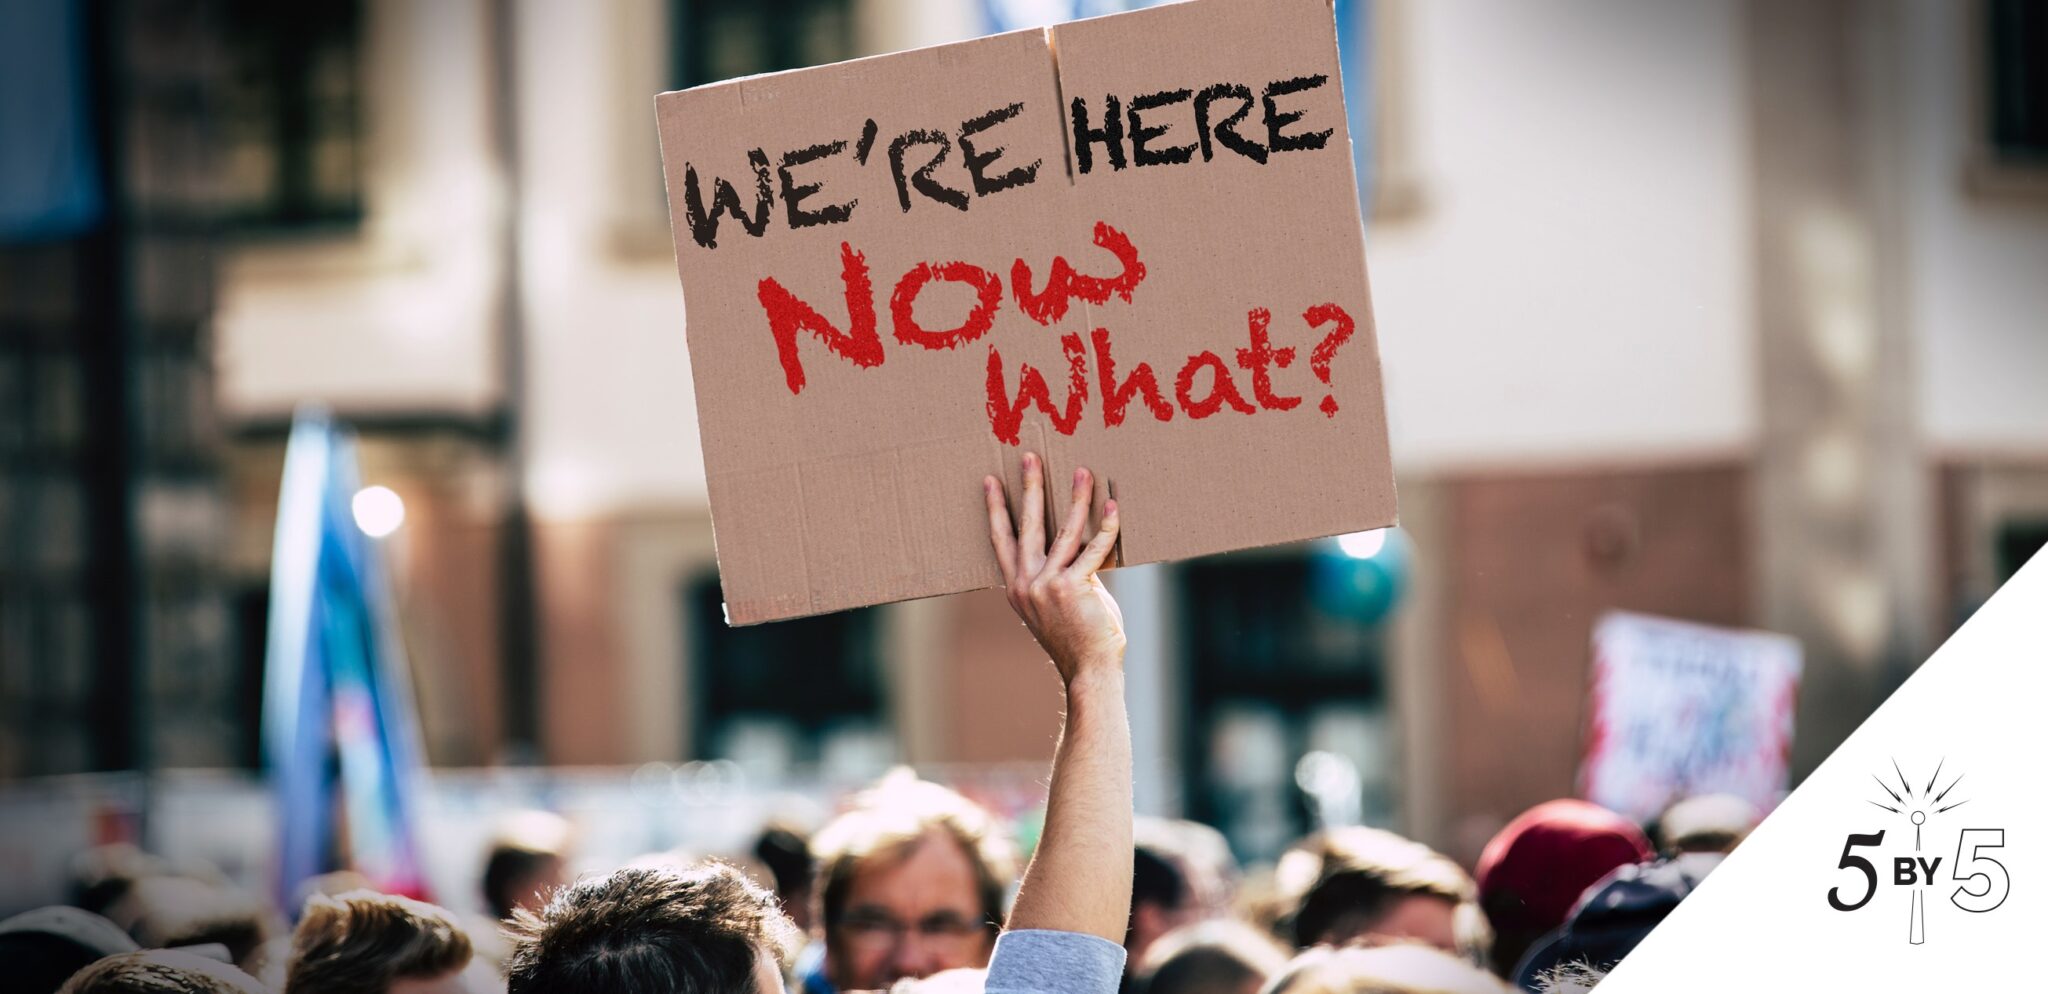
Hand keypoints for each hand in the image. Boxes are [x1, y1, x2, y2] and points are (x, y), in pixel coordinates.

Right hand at [983, 452, 1124, 683]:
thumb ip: (1060, 573)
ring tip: (1081, 471)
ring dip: (1075, 498)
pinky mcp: (1074, 587)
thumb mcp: (1056, 603)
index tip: (990, 481)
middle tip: (1029, 456)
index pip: (1001, 539)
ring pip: (1063, 531)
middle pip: (1027, 525)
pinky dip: (1105, 526)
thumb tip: (1076, 544)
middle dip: (1029, 487)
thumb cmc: (1078, 637)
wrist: (1089, 669)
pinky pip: (1093, 548)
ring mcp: (1048, 585)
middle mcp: (1026, 583)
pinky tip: (1112, 507)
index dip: (996, 508)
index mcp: (1017, 586)